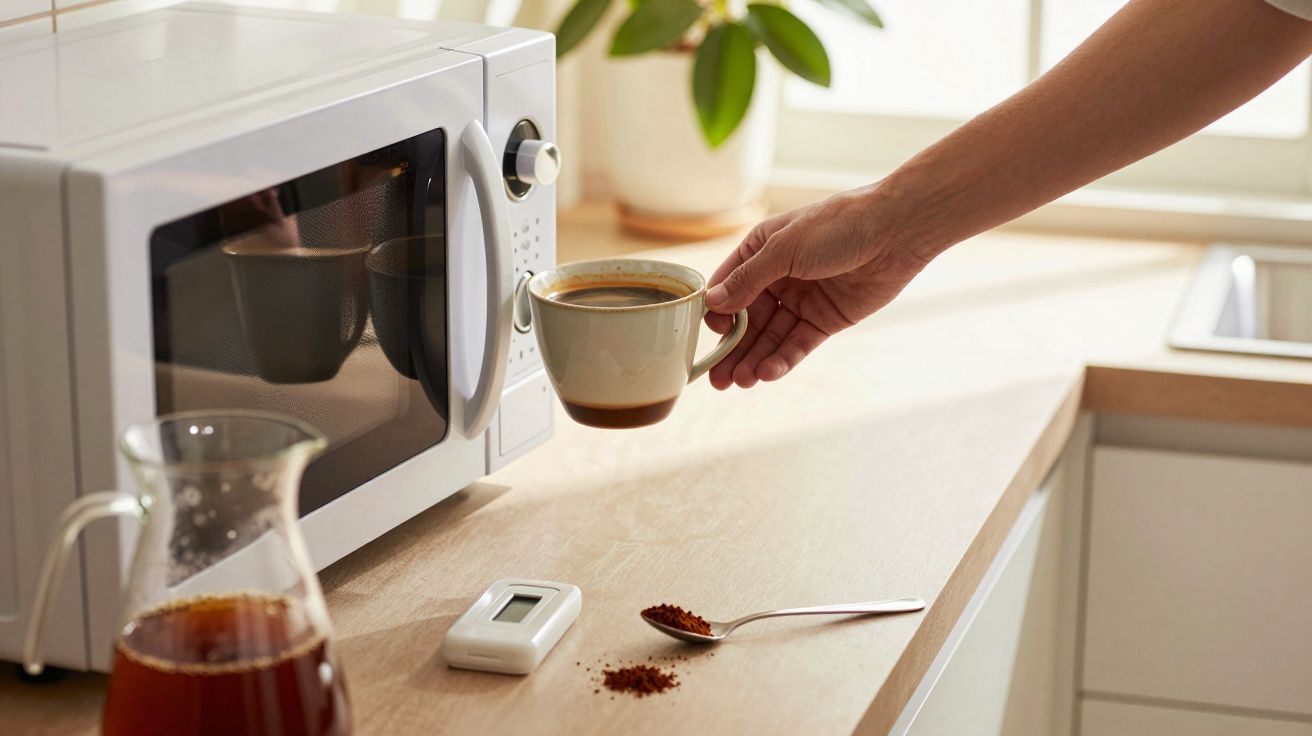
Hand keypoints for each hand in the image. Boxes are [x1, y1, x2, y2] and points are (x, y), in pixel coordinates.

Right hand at [704, 186, 931, 388]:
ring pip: (771, 336)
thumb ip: (749, 279)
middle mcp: (778, 276)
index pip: (730, 287)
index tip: (713, 335)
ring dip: (755, 359)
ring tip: (741, 382)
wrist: (895, 232)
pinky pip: (798, 343)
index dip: (719, 314)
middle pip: (748, 319)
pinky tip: (768, 373)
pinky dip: (783, 358)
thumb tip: (713, 303)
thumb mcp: (785, 249)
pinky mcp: (825, 319)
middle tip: (719, 379)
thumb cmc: (838, 226)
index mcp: (762, 250)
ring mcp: (802, 299)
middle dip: (733, 349)